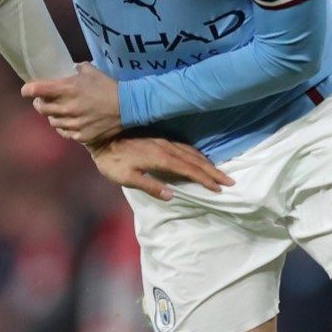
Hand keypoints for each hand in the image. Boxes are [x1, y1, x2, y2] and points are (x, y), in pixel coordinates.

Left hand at [22, 62, 124, 143]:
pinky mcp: (81, 136)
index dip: (28, 90)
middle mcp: (66, 107)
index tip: (26, 90)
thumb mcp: (91, 71)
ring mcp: (73, 123)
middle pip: (40, 108)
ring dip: (53, 116)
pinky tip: (69, 122)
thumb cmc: (108, 86)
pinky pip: (64, 132)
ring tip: (59, 111)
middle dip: (39, 104)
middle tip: (42, 101)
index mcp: (66, 89)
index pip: (37, 90)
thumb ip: (76, 69)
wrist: (127, 106)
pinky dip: (64, 127)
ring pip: (52, 122)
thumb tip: (69, 69)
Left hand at [88, 137, 233, 199]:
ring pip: (191, 151)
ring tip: (219, 172)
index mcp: (161, 159)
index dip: (206, 180)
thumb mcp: (125, 177)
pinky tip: (198, 157)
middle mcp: (166, 147)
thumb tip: (172, 196)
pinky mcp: (159, 137)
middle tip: (230, 181)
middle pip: (195, 160)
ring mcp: (164, 140)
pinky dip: (196, 153)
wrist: (101, 135)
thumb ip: (149, 186)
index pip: (189, 170)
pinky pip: (184, 145)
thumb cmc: (111, 160)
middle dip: (213, 172)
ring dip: (207, 162)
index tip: (220, 188)